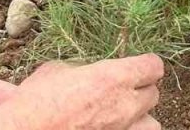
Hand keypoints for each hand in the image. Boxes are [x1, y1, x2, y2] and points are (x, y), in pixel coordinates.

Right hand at [0, 56, 163, 129]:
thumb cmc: (36, 101)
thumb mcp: (58, 70)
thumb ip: (83, 69)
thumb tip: (88, 70)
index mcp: (113, 78)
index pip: (153, 66)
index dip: (146, 65)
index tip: (140, 66)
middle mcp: (124, 105)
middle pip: (153, 94)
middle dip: (141, 91)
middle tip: (125, 91)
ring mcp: (122, 129)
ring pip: (151, 124)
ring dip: (141, 118)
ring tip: (125, 115)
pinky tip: (113, 127)